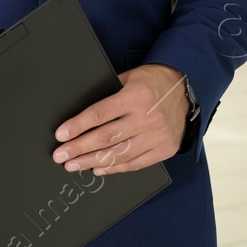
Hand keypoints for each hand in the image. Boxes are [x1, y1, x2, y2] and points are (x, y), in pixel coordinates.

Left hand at [51, 63, 188, 175]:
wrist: (185, 88)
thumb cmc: (151, 82)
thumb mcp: (128, 78)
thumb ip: (108, 94)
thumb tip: (80, 115)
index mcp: (136, 96)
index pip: (100, 114)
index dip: (77, 126)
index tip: (61, 135)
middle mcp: (148, 117)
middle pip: (106, 138)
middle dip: (79, 149)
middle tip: (61, 156)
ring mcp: (158, 135)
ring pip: (119, 154)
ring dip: (92, 162)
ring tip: (74, 165)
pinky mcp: (165, 148)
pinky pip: (136, 163)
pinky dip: (115, 168)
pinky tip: (98, 169)